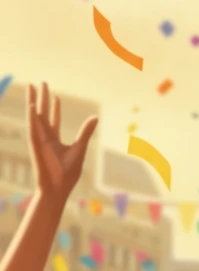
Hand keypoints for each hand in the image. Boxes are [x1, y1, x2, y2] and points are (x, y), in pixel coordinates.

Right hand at [27, 82, 97, 205]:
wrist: (58, 188)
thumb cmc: (68, 173)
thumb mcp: (79, 148)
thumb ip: (85, 132)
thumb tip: (95, 118)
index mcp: (54, 140)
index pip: (53, 120)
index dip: (54, 108)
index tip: (56, 96)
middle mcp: (45, 137)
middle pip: (42, 113)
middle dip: (42, 98)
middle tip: (39, 83)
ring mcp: (39, 140)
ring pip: (35, 116)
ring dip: (33, 101)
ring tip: (31, 86)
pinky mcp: (36, 144)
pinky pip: (33, 127)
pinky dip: (31, 116)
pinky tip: (31, 104)